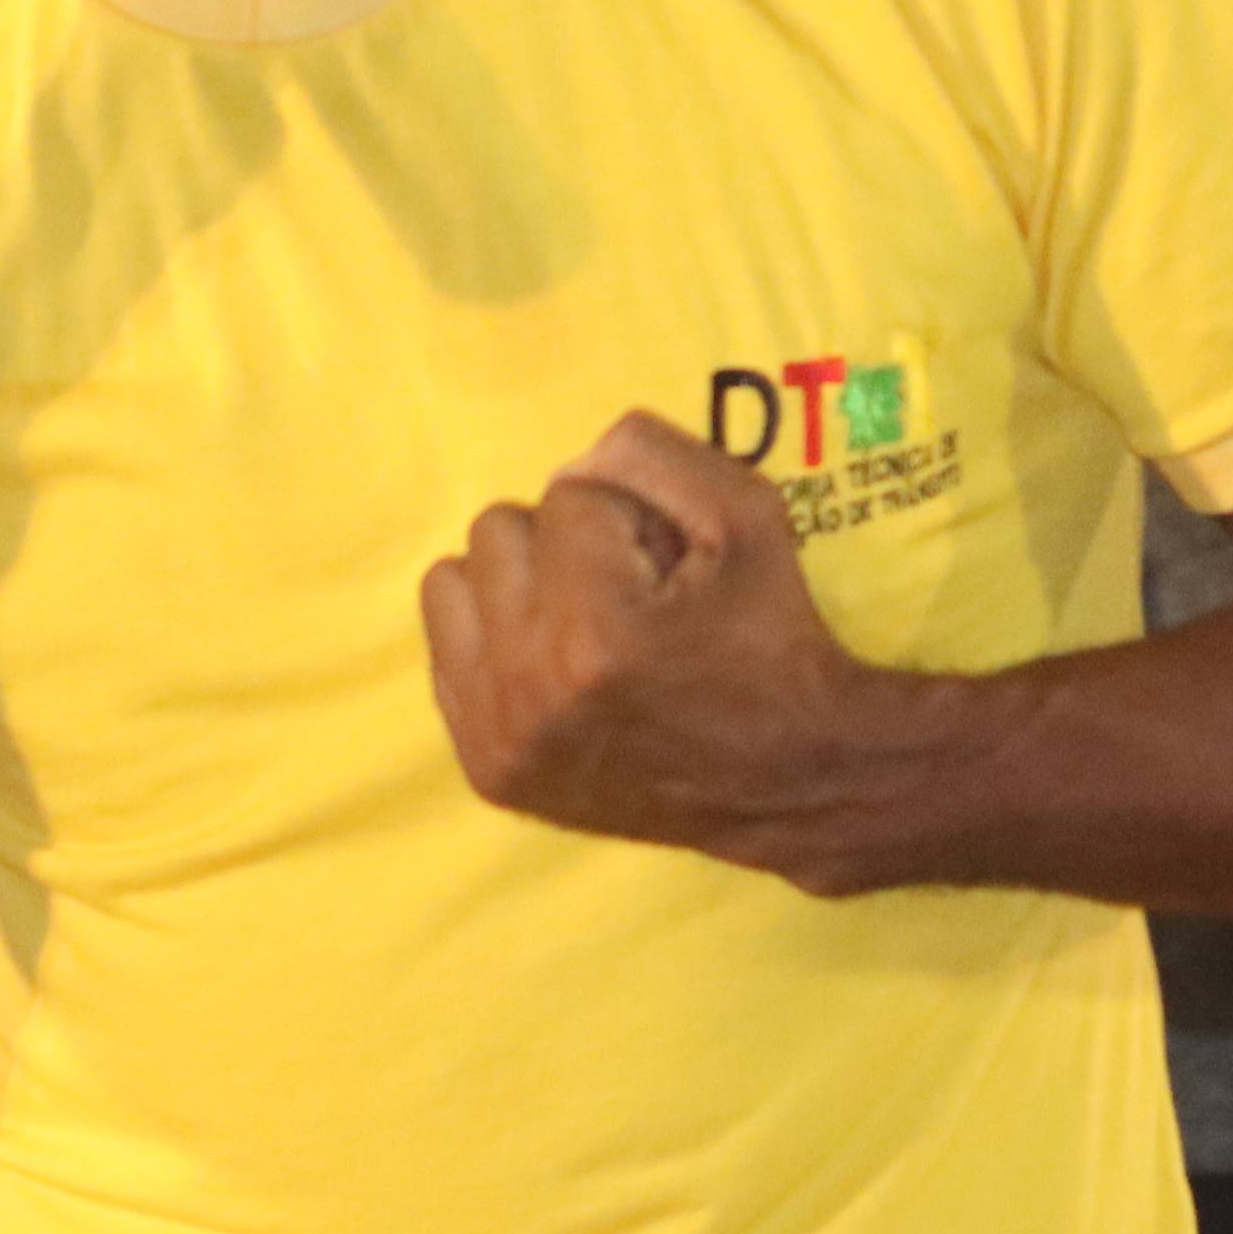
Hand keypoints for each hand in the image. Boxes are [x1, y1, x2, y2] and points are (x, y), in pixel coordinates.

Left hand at [417, 413, 932, 895]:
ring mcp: (501, 740)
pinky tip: (559, 668)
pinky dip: (497, 646)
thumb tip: (569, 459)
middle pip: (495, 531)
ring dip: (515, 588)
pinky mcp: (488, 769)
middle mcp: (531, 692)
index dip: (630, 519)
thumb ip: (653, 453)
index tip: (670, 570)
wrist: (788, 780)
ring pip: (451, 586)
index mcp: (597, 632)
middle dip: (563, 546)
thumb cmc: (773, 638)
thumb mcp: (749, 516)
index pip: (569, 497)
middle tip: (626, 593)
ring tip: (581, 622)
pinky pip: (444, 655)